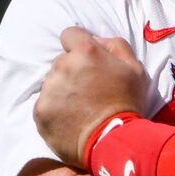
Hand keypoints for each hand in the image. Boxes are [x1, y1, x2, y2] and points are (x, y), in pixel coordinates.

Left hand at [34, 27, 149, 165]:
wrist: (114, 141)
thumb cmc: (128, 103)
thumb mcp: (134, 68)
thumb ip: (115, 45)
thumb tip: (96, 39)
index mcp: (85, 51)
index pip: (70, 34)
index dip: (78, 46)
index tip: (87, 61)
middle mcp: (62, 66)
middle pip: (61, 61)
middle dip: (72, 71)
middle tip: (89, 91)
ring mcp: (49, 89)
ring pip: (52, 83)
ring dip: (62, 91)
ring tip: (80, 108)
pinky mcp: (40, 110)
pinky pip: (45, 104)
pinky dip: (55, 110)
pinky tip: (71, 119)